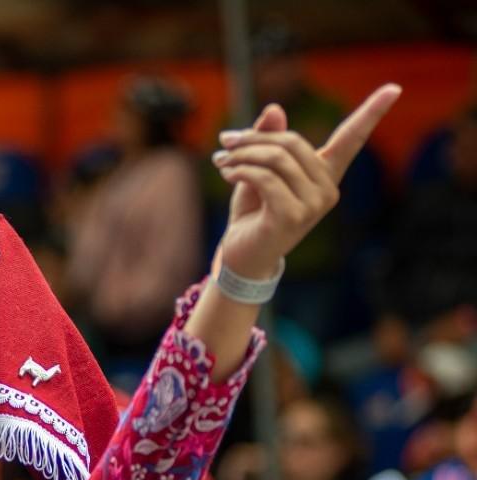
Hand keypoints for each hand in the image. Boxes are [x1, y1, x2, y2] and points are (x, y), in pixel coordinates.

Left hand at [214, 84, 400, 279]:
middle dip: (254, 138)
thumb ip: (269, 140)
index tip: (393, 89)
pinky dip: (241, 172)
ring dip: (242, 155)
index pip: (352, 139)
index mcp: (326, 174)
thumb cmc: (254, 212)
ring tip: (222, 159)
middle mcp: (327, 188)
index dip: (372, 113)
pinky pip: (265, 179)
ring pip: (276, 160)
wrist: (242, 256)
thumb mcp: (259, 169)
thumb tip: (274, 108)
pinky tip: (226, 174)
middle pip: (292, 142)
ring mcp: (314, 204)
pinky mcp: (293, 216)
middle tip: (226, 141)